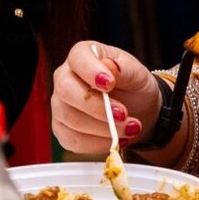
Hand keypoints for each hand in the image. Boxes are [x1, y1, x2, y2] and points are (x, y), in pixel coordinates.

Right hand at [50, 40, 155, 154]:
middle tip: (124, 115)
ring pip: (71, 119)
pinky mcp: (62, 129)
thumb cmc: (133, 86)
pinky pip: (73, 140)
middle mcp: (64, 78)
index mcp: (82, 56)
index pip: (78, 59)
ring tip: (129, 129)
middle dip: (98, 107)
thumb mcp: (137, 74)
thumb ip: (125, 69)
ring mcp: (60, 105)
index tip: (109, 84)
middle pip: (67, 91)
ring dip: (103, 129)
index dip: (90, 71)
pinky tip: (115, 140)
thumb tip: (110, 67)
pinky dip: (97, 144)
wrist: (137, 110)